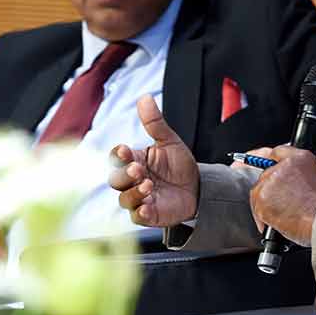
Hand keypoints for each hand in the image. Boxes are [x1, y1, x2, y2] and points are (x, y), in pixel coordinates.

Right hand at [108, 95, 199, 225]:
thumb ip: (155, 123)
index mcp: (135, 160)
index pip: (117, 157)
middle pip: (116, 179)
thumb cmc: (179, 165)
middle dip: (125, 174)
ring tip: (149, 185)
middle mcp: (133, 180)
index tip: (125, 151)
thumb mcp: (170, 142)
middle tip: (138, 169)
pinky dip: (140, 212)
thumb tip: (144, 97)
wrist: (198, 188)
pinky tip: (147, 206)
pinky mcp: (148, 214)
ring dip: (134, 192)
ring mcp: (139, 198)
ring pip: (125, 198)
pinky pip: (137, 216)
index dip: (118, 155)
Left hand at [249, 145, 315, 245]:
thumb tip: (289, 180)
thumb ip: (300, 173)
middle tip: (283, 203)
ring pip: (259, 191)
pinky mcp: (262, 197)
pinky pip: (256, 208)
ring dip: (266, 204)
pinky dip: (263, 217)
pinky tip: (277, 222)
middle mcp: (283, 165)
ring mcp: (270, 180)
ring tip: (282, 214)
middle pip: (266, 175)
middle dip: (271, 189)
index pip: (278, 152)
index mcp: (300, 157)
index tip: (271, 171)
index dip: (274, 164)